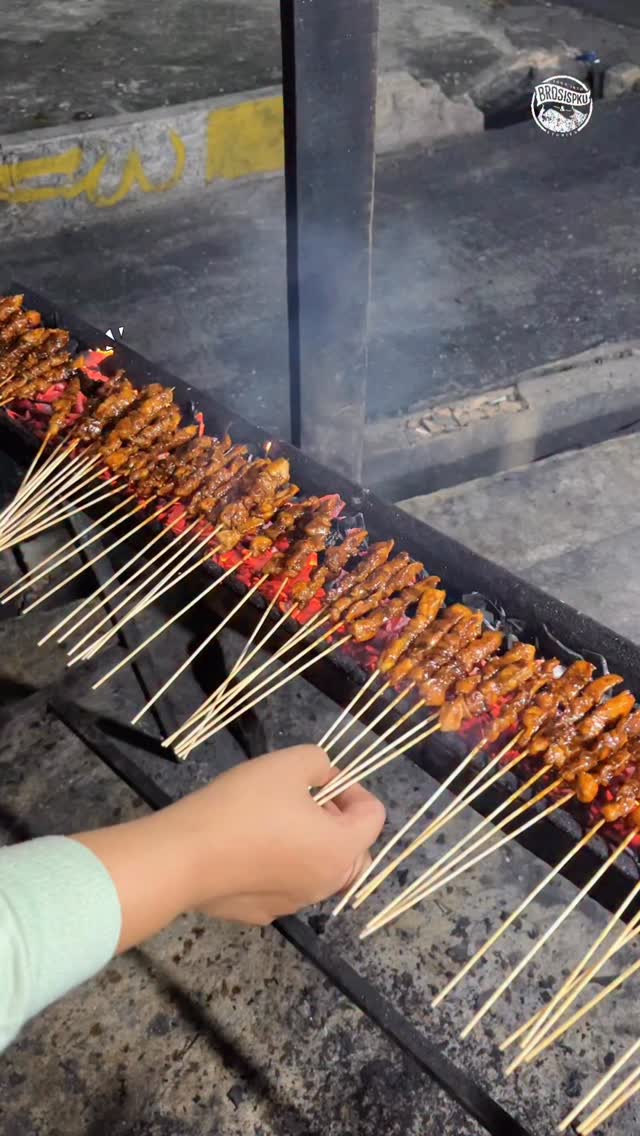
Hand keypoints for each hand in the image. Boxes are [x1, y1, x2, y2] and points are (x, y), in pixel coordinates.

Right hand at [73, 745, 384, 948]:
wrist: (183, 857)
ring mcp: (295, 904)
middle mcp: (327, 883)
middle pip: (355, 850)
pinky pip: (286, 885)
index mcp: (342, 848)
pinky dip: (279, 867)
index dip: (352, 789)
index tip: (319, 781)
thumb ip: (319, 763)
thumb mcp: (287, 763)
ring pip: (320, 870)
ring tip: (273, 821)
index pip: (374, 816)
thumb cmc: (242, 806)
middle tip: (303, 800)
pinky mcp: (263, 914)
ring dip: (309, 844)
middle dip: (338, 822)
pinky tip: (247, 850)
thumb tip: (324, 778)